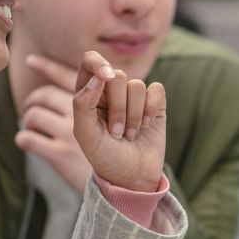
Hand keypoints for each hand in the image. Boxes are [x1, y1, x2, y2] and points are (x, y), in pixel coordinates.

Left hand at [17, 53, 165, 192]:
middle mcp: (111, 91)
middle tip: (116, 132)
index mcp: (88, 93)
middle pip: (117, 76)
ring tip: (129, 134)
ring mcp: (133, 96)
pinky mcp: (154, 102)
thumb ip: (82, 104)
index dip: (98, 64)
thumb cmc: (104, 157)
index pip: (90, 61)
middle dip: (118, 107)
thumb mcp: (85, 135)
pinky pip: (156, 90)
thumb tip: (98, 77)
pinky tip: (145, 126)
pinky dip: (150, 110)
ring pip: (136, 86)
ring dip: (133, 116)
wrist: (132, 177)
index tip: (105, 77)